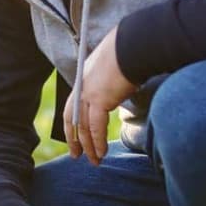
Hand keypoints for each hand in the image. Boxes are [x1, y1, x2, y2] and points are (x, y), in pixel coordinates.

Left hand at [63, 25, 138, 165]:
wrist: (133, 45)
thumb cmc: (130, 50)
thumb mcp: (114, 64)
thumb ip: (111, 79)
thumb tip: (121, 86)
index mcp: (83, 78)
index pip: (72, 106)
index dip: (72, 124)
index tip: (74, 137)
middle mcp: (82, 87)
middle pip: (73, 119)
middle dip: (75, 140)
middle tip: (77, 155)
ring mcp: (88, 94)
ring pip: (84, 127)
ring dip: (89, 146)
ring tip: (94, 160)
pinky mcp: (99, 100)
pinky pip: (95, 127)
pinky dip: (97, 142)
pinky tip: (101, 153)